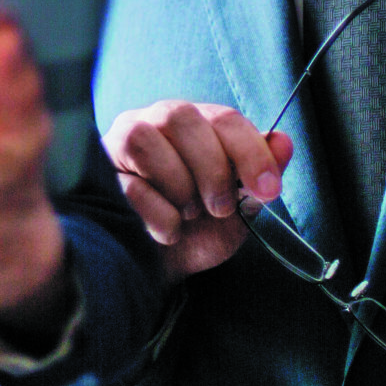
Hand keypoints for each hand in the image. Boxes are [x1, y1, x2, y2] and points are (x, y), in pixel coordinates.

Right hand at [103, 100, 291, 280]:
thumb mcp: (240, 205)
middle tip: (220, 207)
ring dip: (180, 188)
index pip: (225, 119)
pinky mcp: (101, 173)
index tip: (268, 190)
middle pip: (182, 118)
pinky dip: (160, 217)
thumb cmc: (200, 228)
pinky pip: (131, 185)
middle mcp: (157, 121)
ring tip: (187, 213)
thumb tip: (284, 141)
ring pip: (147, 141)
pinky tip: (165, 229)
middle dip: (211, 169)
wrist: (165, 267)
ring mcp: (123, 142)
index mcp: (197, 123)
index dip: (251, 153)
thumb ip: (261, 174)